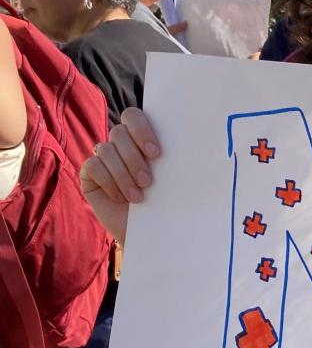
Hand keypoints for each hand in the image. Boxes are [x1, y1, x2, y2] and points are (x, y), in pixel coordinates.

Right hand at [79, 107, 160, 244]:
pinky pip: (93, 166)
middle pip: (119, 132)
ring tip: (138, 197)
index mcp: (140, 137)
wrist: (148, 231)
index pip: (133, 116)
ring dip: (123, 174)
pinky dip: (108, 181)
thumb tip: (185, 143)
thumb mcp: (171, 180)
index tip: (156, 154)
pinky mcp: (89, 173)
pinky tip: (120, 198)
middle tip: (148, 181)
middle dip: (133, 158)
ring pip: (106, 150)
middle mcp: (120, 143)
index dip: (142, 130)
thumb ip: (170, 159)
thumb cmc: (164, 203)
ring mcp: (103, 157)